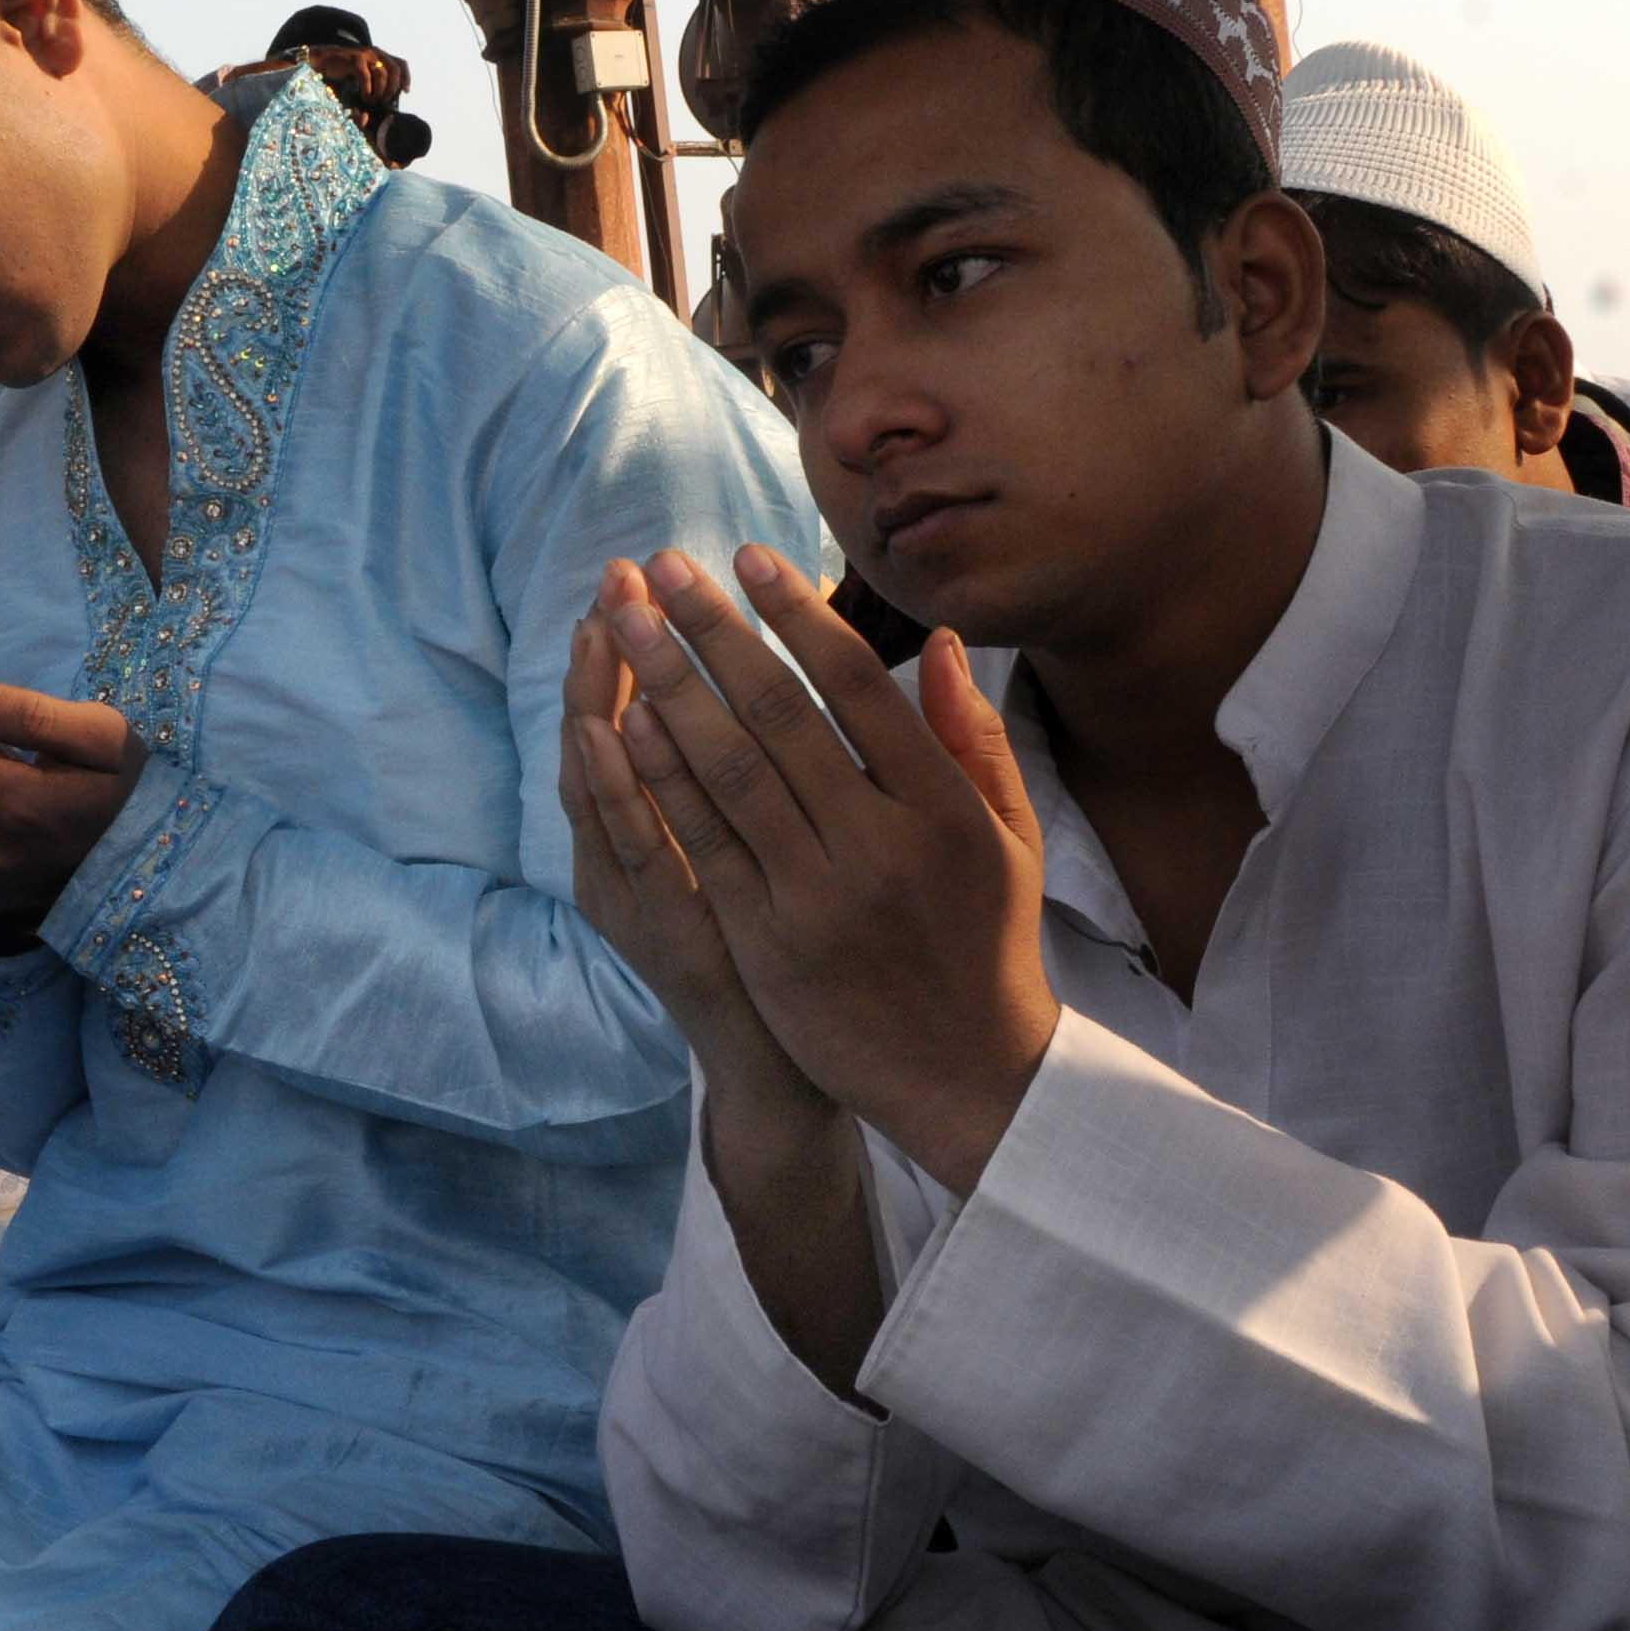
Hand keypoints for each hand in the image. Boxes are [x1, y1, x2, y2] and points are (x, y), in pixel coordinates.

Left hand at [601, 545, 1058, 1194]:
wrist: (969, 1074)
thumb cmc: (986, 941)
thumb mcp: (1006, 836)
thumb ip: (970, 737)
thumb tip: (940, 641)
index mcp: (941, 803)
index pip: (858, 683)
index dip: (797, 614)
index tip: (748, 556)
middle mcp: (879, 840)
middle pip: (781, 712)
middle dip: (712, 631)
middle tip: (660, 568)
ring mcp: (818, 894)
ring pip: (729, 772)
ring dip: (669, 688)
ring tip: (623, 625)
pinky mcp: (768, 944)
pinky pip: (703, 847)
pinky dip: (663, 782)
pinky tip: (626, 726)